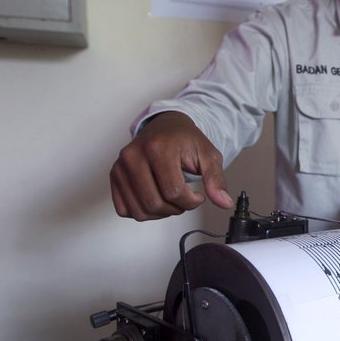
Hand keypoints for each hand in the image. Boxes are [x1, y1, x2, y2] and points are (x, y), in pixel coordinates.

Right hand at [110, 112, 233, 219]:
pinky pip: (124, 209)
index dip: (190, 202)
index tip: (198, 196)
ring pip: (139, 211)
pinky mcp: (114, 177)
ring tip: (171, 198)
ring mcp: (120, 167)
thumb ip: (216, 179)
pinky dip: (143, 211)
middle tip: (185, 198)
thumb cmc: (185, 140)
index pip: (173, 192)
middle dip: (176, 208)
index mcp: (158, 147)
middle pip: (154, 204)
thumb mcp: (208, 155)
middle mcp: (133, 156)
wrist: (165, 127)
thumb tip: (225, 203)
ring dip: (160, 212)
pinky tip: (156, 198)